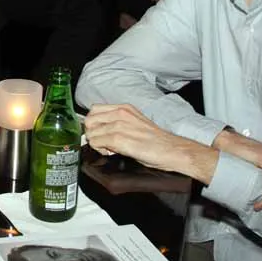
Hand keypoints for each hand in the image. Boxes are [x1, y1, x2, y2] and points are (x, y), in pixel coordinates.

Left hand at [84, 104, 215, 180]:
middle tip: (103, 143)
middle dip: (92, 133)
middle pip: (89, 120)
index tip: (100, 133)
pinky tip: (112, 152)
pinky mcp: (119, 139)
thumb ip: (118, 122)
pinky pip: (96, 143)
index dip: (94, 124)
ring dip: (96, 143)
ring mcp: (119, 125)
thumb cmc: (157, 141)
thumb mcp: (135, 122)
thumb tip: (102, 130)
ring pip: (91, 132)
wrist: (172, 150)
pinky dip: (100, 150)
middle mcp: (120, 113)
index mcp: (124, 108)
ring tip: (109, 148)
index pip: (94, 110)